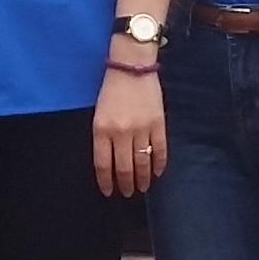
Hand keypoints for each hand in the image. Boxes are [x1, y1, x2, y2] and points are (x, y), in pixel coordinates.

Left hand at [90, 62, 166, 197]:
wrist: (132, 66)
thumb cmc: (111, 88)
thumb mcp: (98, 113)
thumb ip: (103, 136)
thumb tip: (109, 160)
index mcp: (102, 130)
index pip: (103, 164)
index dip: (106, 181)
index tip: (108, 192)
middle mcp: (121, 133)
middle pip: (124, 168)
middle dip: (125, 184)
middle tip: (127, 193)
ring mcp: (141, 129)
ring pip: (142, 163)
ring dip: (143, 178)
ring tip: (142, 187)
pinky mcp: (158, 124)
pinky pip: (160, 150)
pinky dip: (159, 164)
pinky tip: (158, 172)